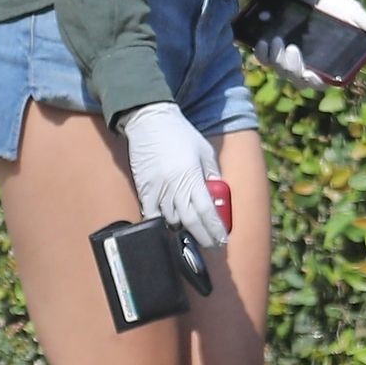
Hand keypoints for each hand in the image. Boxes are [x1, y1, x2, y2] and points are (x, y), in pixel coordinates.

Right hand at [120, 102, 227, 248]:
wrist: (149, 122)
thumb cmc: (181, 134)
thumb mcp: (205, 151)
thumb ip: (212, 174)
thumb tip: (217, 194)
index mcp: (192, 176)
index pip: (206, 211)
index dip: (214, 229)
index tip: (222, 239)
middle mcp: (174, 187)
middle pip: (190, 222)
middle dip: (202, 236)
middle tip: (211, 243)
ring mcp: (157, 190)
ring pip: (170, 220)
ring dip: (183, 229)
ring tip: (193, 231)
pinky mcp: (143, 190)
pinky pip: (151, 214)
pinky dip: (162, 221)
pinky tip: (170, 223)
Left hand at [252, 0, 365, 90]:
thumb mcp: (349, 8)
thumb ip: (362, 20)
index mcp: (326, 60)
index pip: (320, 82)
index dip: (315, 83)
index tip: (311, 74)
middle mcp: (306, 61)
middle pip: (297, 79)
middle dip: (292, 69)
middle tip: (293, 48)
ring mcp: (287, 54)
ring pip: (279, 70)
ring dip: (276, 60)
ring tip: (276, 40)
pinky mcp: (272, 45)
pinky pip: (264, 59)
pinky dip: (262, 54)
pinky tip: (262, 42)